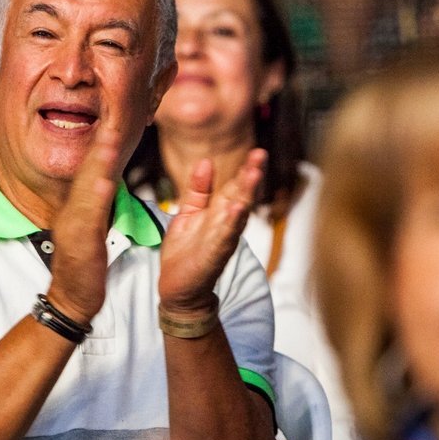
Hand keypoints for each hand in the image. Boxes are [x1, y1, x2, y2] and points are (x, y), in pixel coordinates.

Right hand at [45, 125, 123, 325]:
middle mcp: (71, 212)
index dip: (100, 144)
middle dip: (99, 144)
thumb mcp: (88, 227)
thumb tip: (102, 179)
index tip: (112, 116)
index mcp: (77, 207)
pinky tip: (104, 184)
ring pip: (86, 191)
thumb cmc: (83, 265)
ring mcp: (73, 227)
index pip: (89, 170)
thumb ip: (93, 203)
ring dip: (97, 164)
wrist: (71, 299)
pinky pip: (88, 219)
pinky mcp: (79, 245)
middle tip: (112, 115)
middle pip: (86, 172)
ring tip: (109, 140)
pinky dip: (95, 200)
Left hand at [159, 149, 264, 313]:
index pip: (235, 187)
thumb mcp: (188, 213)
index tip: (258, 152)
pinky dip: (231, 223)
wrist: (178, 287)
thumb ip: (198, 190)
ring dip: (246, 195)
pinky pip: (225, 237)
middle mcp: (225, 225)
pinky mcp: (214, 255)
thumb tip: (205, 161)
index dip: (246, 169)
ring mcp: (222, 239)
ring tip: (253, 175)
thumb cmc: (185, 252)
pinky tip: (236, 209)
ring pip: (238, 214)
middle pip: (242, 196)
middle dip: (251, 176)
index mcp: (219, 213)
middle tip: (261, 155)